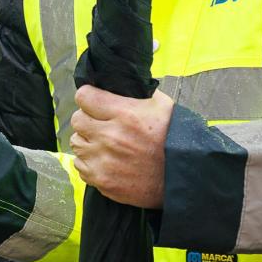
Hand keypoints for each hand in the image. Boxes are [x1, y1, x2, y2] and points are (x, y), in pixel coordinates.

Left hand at [69, 86, 172, 207]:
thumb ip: (136, 92)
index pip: (84, 96)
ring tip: (105, 145)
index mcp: (125, 115)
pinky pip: (80, 165)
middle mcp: (110, 137)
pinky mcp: (102, 180)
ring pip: (76, 142)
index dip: (89, 98)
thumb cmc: (173, 139)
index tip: (95, 103)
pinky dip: (90, 163)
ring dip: (88, 142)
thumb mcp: (161, 106)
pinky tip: (106, 161)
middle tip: (102, 126)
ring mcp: (104, 160)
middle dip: (88, 120)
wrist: (186, 178)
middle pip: (77, 119)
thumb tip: (117, 81)